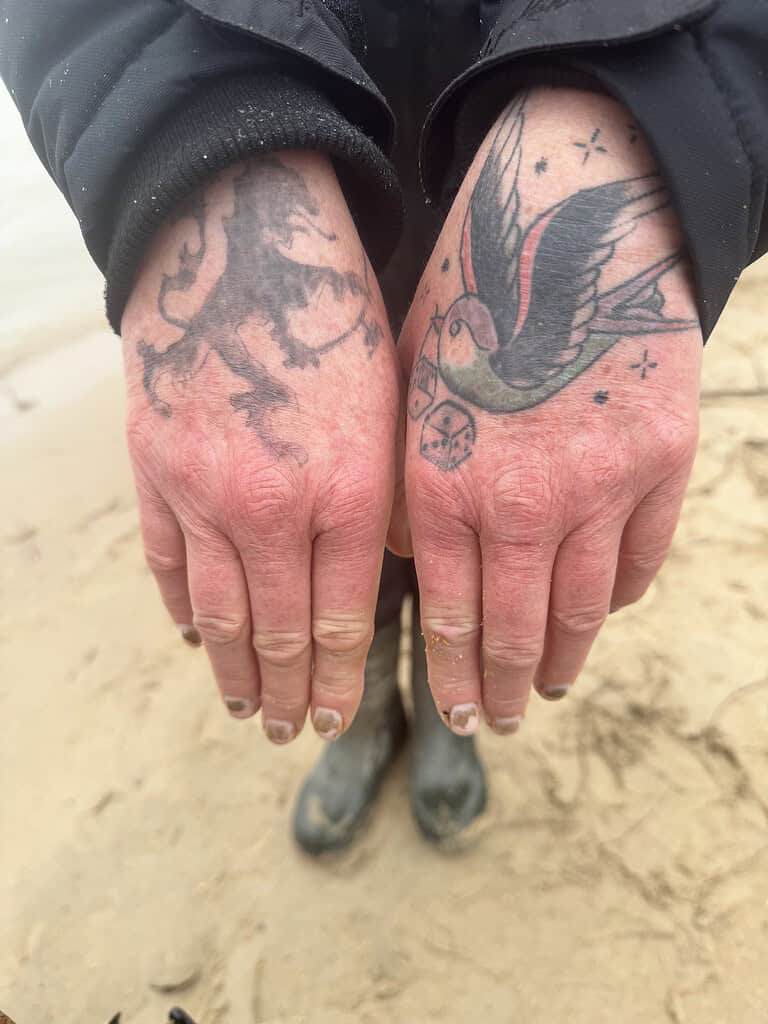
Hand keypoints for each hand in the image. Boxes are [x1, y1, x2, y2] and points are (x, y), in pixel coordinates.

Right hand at [122, 152, 397, 741]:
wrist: (242, 236)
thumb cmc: (336, 313)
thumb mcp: (391, 402)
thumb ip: (383, 495)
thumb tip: (380, 569)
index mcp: (346, 491)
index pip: (344, 620)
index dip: (342, 680)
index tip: (340, 719)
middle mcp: (272, 506)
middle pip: (279, 632)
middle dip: (293, 692)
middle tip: (296, 732)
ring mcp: (202, 490)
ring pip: (217, 612)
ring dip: (237, 671)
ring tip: (250, 709)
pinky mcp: (154, 467)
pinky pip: (167, 561)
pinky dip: (182, 609)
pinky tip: (199, 640)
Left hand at [396, 88, 701, 734]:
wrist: (568, 217)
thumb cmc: (470, 297)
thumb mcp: (405, 386)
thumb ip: (409, 482)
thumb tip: (420, 561)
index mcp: (445, 481)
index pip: (447, 615)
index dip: (452, 676)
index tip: (457, 714)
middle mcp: (522, 498)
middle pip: (514, 631)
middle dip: (499, 690)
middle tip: (494, 725)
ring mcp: (601, 483)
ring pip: (581, 609)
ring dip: (559, 659)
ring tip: (543, 687)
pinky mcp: (662, 460)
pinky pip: (640, 558)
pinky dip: (616, 597)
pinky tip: (595, 615)